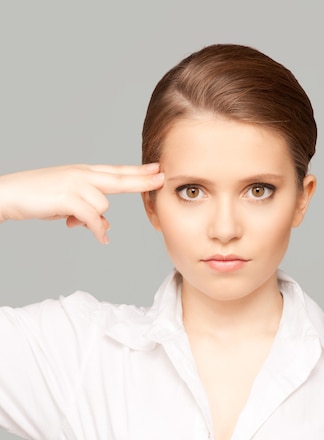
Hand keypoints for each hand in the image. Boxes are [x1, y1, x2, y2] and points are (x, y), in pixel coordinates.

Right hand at [0, 163, 164, 243]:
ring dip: (94, 221)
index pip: (115, 171)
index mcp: (83, 172)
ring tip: (71, 221)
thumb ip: (88, 210)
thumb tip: (104, 228)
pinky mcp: (68, 198)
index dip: (136, 171)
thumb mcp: (67, 203)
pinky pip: (93, 218)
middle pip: (119, 178)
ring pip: (103, 206)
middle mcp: (82, 174)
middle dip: (142, 180)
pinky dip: (97, 231)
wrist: (10, 194)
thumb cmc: (38, 198)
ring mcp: (75, 184)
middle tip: (161, 178)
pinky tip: (100, 239)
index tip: (156, 168)